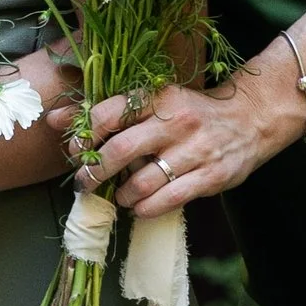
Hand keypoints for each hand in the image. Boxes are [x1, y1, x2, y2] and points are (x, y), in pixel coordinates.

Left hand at [67, 57, 305, 213]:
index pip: (108, 114)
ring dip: (120, 194)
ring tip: (117, 196)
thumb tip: (54, 119)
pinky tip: (139, 207)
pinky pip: (168, 200)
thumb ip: (106, 111)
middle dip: (93, 172)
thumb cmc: (191, 113)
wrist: (251, 119)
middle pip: (119, 150)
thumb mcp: (154, 102)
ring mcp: (196, 150)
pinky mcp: (211, 176)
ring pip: (142, 181)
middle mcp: (176, 122)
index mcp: (158, 97)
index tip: (74, 150)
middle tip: (83, 183)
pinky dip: (145, 208)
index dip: (83, 135)